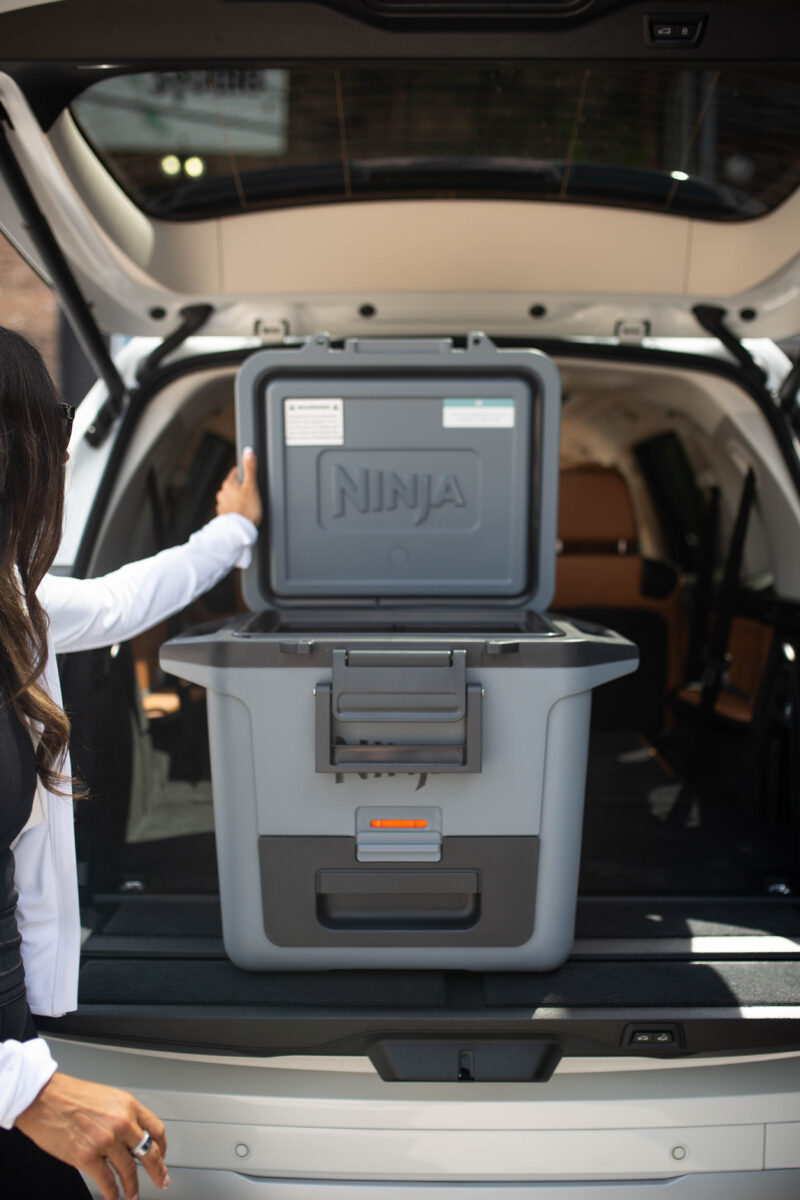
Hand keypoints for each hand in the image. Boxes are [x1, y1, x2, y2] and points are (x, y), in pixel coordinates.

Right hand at [15, 1072, 168, 1198]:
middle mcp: (122, 1123)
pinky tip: (114, 1197)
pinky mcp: (87, 1157)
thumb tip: (128, 1136)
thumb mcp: (106, 1097)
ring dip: (133, 1186)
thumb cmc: (69, 1095)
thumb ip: (121, 1115)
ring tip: (134, 1195)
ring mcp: (106, 1141)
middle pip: (149, 1152)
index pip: (156, 1129)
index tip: (162, 1154)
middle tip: (161, 1180)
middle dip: (158, 1170)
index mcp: (128, 1105)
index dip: (162, 1145)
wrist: (43, 1098)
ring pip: (129, 1170)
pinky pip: (107, 1181)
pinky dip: (113, 1193)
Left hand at [216, 446, 261, 526]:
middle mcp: (222, 493)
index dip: (246, 475)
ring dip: (238, 499)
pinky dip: (235, 508)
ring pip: (231, 496)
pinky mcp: (223, 514)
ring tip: (247, 505)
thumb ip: (250, 468)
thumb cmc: (247, 510)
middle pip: (233, 485)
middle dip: (242, 488)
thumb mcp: (252, 486)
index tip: (251, 481)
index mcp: (229, 484)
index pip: (236, 472)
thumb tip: (248, 451)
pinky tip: (242, 513)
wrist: (239, 530)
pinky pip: (230, 508)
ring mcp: (222, 504)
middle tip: (252, 495)